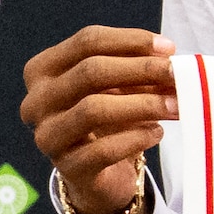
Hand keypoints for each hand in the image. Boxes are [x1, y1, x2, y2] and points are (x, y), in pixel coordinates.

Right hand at [16, 27, 174, 213]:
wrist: (100, 172)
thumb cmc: (109, 117)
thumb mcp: (120, 86)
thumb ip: (139, 69)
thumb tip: (170, 61)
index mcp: (42, 70)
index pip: (86, 42)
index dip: (130, 41)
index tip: (169, 48)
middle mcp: (36, 101)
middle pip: (90, 72)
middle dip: (140, 70)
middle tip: (177, 74)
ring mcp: (47, 136)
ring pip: (94, 109)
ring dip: (142, 104)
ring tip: (174, 105)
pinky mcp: (66, 168)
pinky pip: (103, 150)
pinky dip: (136, 138)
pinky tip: (157, 133)